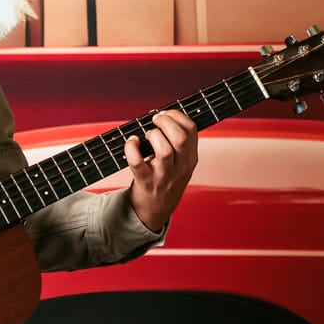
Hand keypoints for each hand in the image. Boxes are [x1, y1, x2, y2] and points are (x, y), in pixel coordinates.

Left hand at [125, 108, 197, 232]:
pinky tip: (131, 142)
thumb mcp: (181, 162)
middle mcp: (180, 167)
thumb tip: (161, 115)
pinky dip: (131, 148)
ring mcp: (163, 176)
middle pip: (181, 139)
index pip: (192, 130)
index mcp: (190, 158)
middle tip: (155, 119)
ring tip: (146, 135)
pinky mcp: (146, 183)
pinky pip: (137, 163)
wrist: (155, 209)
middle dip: (167, 123)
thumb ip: (177, 143)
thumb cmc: (165, 179)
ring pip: (164, 150)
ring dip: (153, 136)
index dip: (177, 116)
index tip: (166, 113)